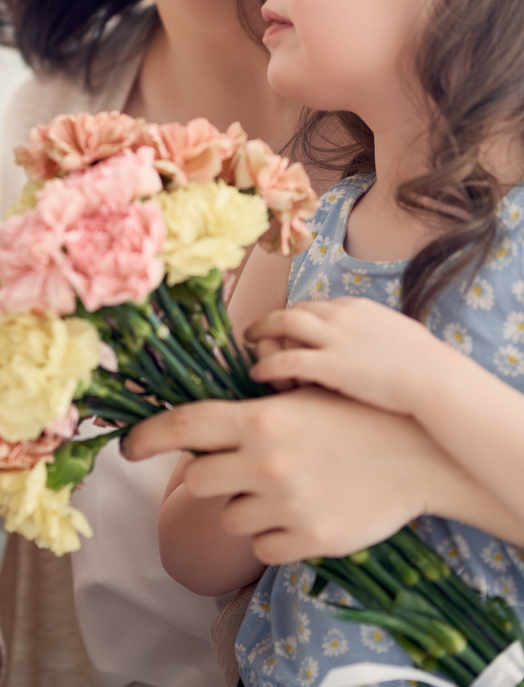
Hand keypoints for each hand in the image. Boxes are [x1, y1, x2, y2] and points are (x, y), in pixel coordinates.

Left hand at [125, 386, 463, 563]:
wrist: (416, 455)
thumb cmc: (352, 415)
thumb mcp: (297, 396)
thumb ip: (246, 411)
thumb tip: (195, 420)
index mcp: (259, 419)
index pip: (183, 426)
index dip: (146, 437)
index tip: (126, 446)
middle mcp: (265, 462)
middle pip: (197, 480)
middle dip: (209, 475)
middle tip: (237, 468)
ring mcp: (286, 504)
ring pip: (228, 517)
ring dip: (243, 506)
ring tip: (282, 487)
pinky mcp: (308, 538)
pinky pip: (260, 547)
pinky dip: (269, 535)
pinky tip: (297, 513)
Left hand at [246, 297, 453, 414]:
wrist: (439, 381)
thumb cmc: (428, 367)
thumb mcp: (399, 336)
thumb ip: (376, 334)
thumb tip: (373, 340)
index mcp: (357, 307)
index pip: (315, 305)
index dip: (296, 317)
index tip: (285, 328)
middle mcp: (341, 316)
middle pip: (294, 309)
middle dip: (270, 319)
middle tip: (253, 329)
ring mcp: (334, 339)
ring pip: (283, 324)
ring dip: (260, 332)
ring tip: (247, 342)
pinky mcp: (330, 366)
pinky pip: (286, 360)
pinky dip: (266, 365)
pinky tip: (256, 373)